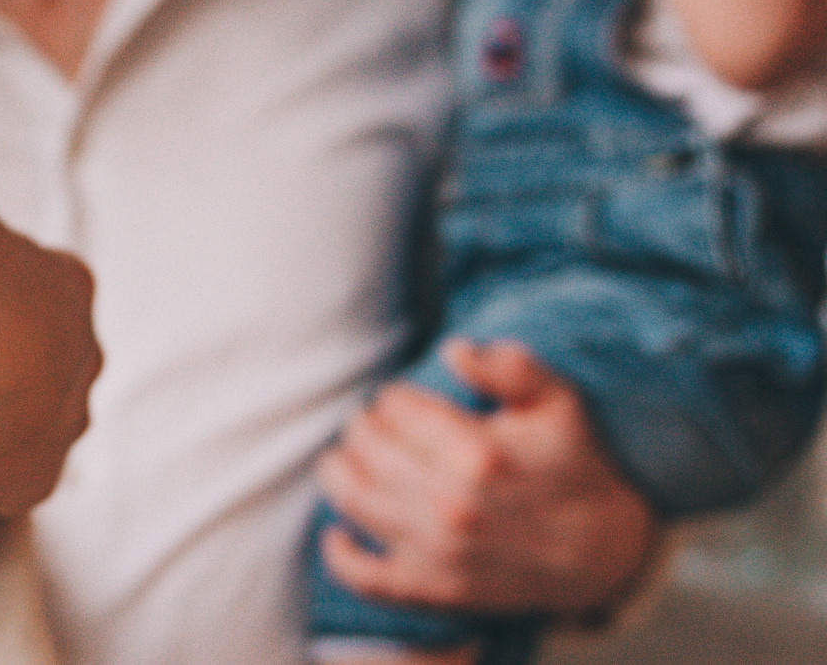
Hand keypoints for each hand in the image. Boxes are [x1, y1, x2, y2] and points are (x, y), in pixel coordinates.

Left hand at [317, 339, 659, 616]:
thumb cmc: (570, 462)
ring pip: (352, 497)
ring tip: (352, 457)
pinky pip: (365, 576)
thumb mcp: (558, 402)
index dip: (394, 397)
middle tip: (378, 425)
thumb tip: (454, 349)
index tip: (404, 401)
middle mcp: (452, 506)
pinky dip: (340, 553)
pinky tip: (336, 531)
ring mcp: (439, 552)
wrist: (602, 549)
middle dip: (364, 426)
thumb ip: (509, 367)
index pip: (395, 407)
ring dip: (340, 469)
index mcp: (480, 455)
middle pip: (367, 446)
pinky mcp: (433, 589)